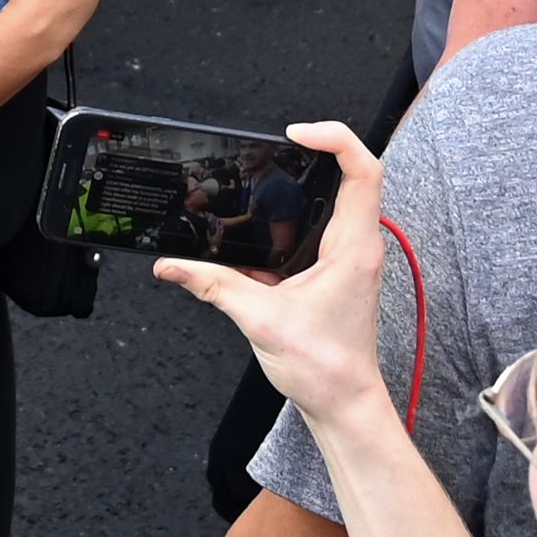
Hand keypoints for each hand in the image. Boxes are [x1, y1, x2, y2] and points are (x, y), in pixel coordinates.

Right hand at [150, 120, 401, 434]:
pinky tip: (256, 234)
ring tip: (261, 183)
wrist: (343, 403)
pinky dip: (287, 222)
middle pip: (349, 175)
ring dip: (297, 190)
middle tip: (274, 148)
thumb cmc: (325, 368)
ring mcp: (348, 257)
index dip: (334, 138)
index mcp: (352, 248)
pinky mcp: (334, 270)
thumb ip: (212, 285)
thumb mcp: (260, 319)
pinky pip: (315, 229)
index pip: (363, 170)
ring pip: (330, 201)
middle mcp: (357, 246)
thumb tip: (173, 264)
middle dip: (311, 155)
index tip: (296, 133)